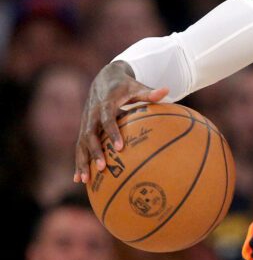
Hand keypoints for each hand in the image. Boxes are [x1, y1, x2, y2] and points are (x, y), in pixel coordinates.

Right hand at [74, 61, 167, 183]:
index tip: (120, 147)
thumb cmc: (125, 86)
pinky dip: (79, 162)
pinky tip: (78, 179)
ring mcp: (86, 122)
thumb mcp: (137, 87)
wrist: (104, 79)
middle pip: (90, 135)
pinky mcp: (84, 128)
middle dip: (94, 152)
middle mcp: (92, 114)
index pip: (108, 119)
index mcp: (105, 104)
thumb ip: (150, 93)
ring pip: (81, 144)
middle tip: (102, 168)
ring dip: (82, 161)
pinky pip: (79, 147)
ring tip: (83, 180)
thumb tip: (167, 91)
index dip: (113, 133)